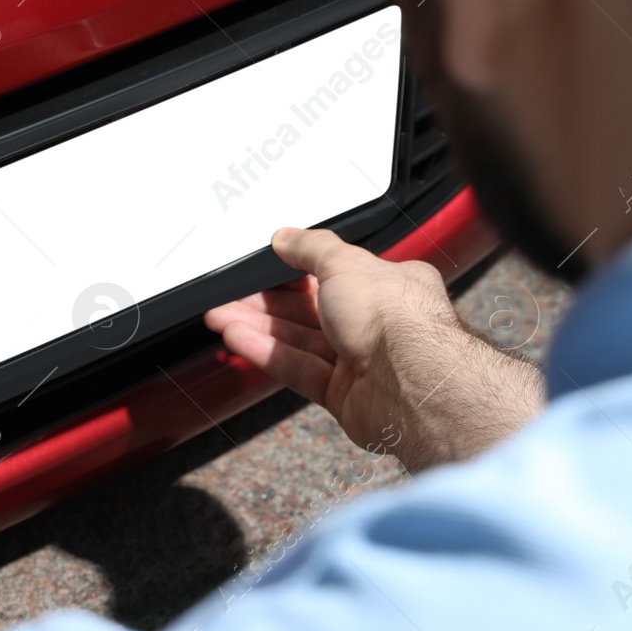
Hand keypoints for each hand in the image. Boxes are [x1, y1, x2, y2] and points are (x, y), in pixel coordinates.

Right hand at [204, 227, 542, 470]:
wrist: (409, 383)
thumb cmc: (396, 320)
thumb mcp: (346, 262)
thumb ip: (311, 248)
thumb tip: (287, 235)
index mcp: (388, 286)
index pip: (333, 273)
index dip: (294, 271)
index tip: (262, 268)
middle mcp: (375, 323)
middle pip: (309, 310)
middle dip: (265, 304)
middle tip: (229, 297)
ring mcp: (359, 361)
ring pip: (299, 341)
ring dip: (258, 328)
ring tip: (221, 317)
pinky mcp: (342, 395)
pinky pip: (298, 369)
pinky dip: (268, 354)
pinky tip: (240, 340)